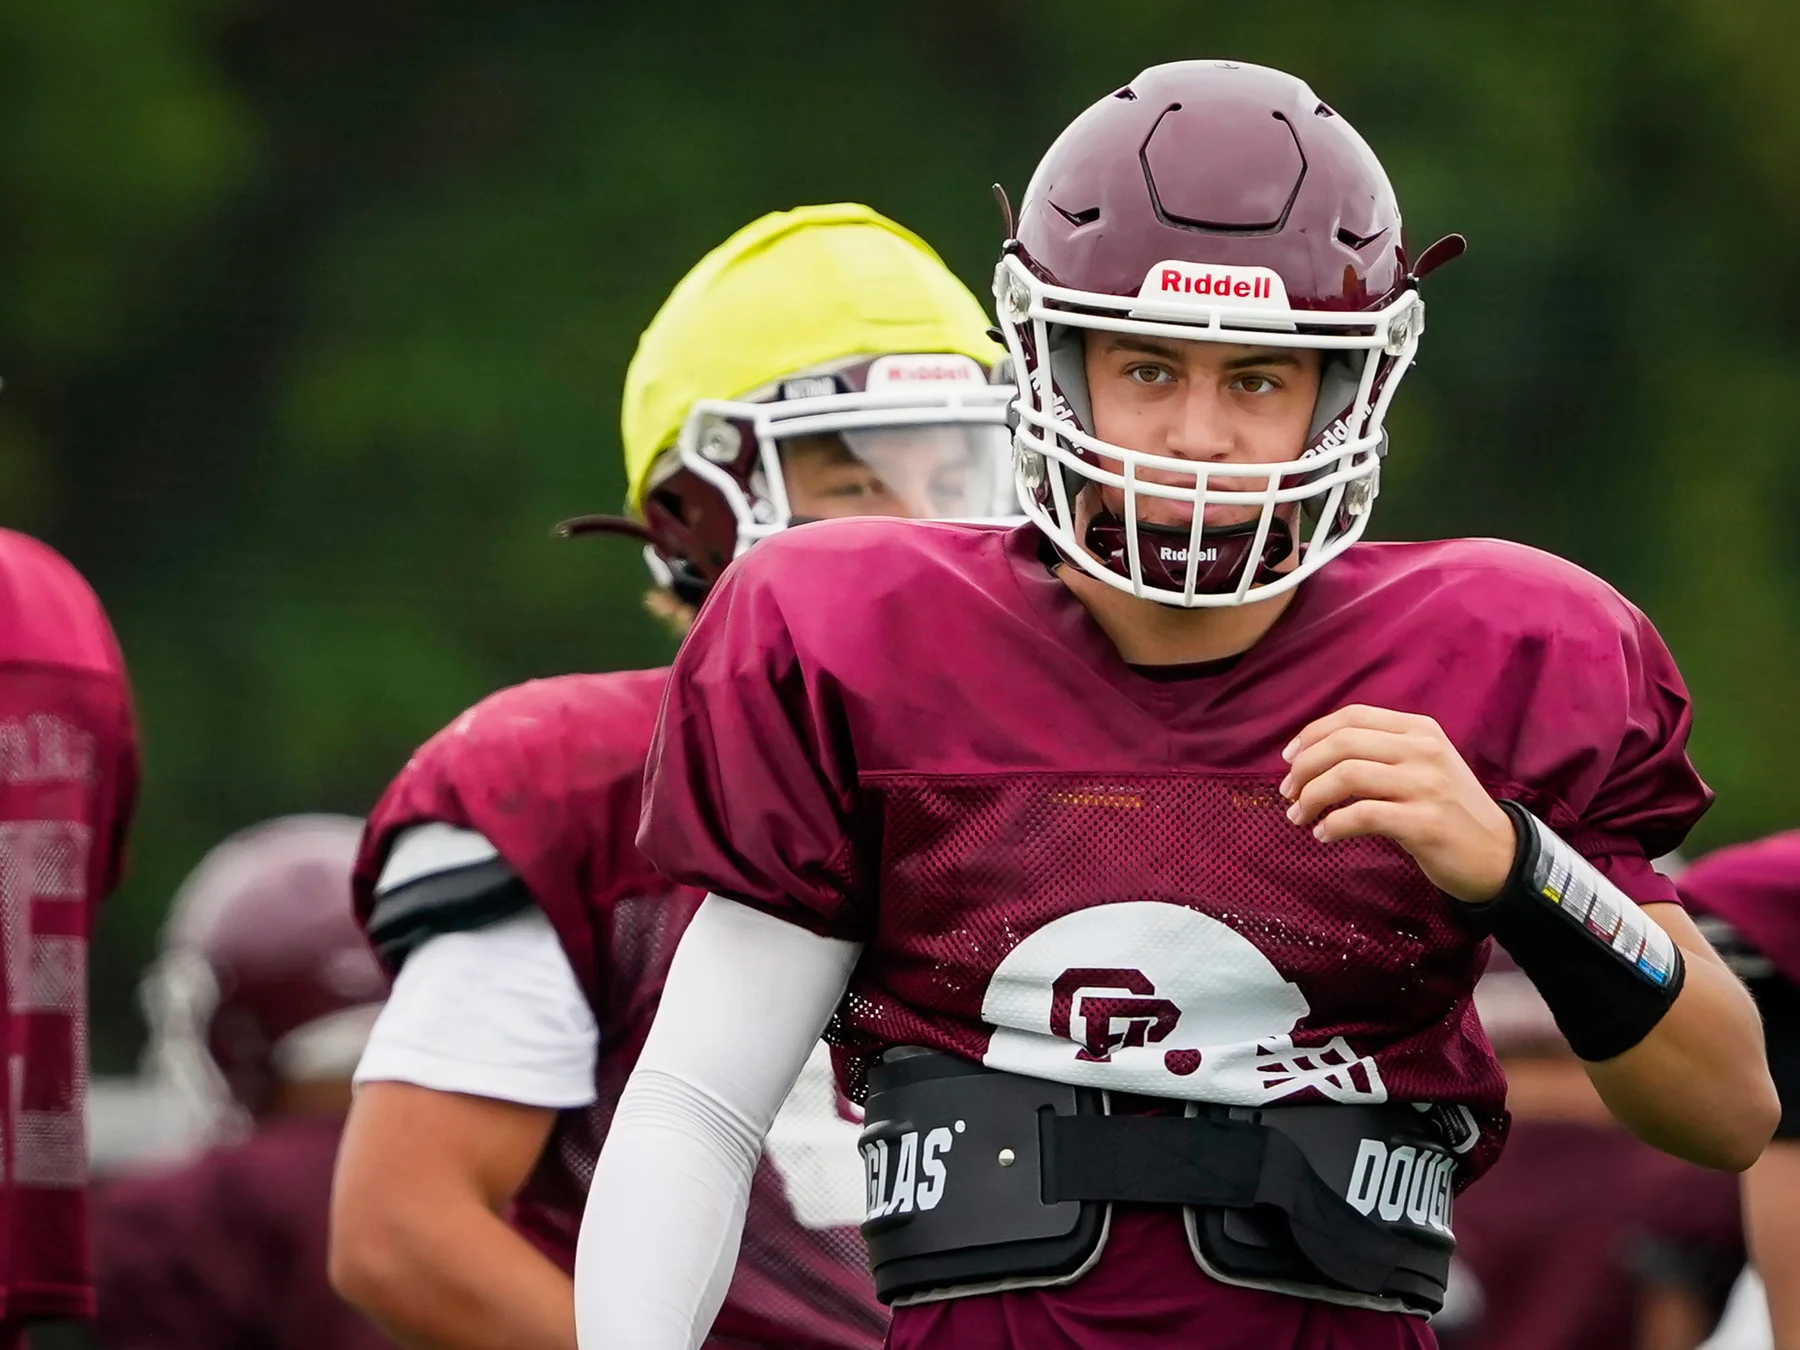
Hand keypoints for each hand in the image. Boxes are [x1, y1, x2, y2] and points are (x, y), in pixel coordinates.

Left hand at [1279, 705, 1516, 903]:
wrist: (1498, 853)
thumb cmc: (1447, 809)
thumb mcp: (1422, 766)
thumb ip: (1380, 752)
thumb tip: (1312, 756)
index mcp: (1420, 730)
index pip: (1352, 717)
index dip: (1311, 735)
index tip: (1288, 759)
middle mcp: (1424, 751)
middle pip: (1342, 743)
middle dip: (1303, 768)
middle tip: (1288, 794)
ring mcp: (1427, 785)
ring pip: (1347, 776)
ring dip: (1311, 797)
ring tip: (1299, 816)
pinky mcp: (1425, 822)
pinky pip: (1362, 815)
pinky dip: (1333, 825)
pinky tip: (1324, 835)